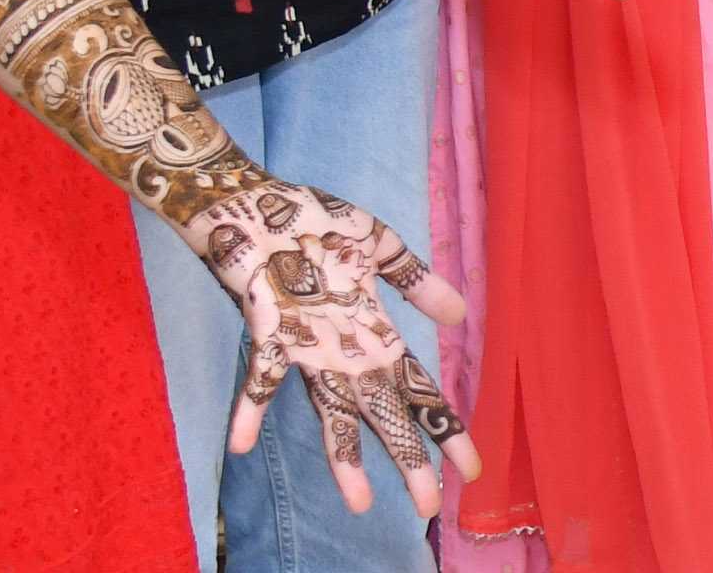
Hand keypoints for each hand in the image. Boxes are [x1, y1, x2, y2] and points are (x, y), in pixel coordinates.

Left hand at [181, 177, 478, 516]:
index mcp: (371, 332)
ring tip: (360, 505)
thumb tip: (460, 318)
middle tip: (429, 507)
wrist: (250, 204)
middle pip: (384, 414)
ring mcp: (305, 344)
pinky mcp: (268, 327)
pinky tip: (239, 445)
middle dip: (409, 459)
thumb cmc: (312, 222)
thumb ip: (417, 279)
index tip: (472, 469)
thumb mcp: (379, 243)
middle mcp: (341, 350)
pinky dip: (249, 407)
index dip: (445, 428)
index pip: (418, 390)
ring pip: (331, 410)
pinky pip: (261, 372)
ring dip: (343, 458)